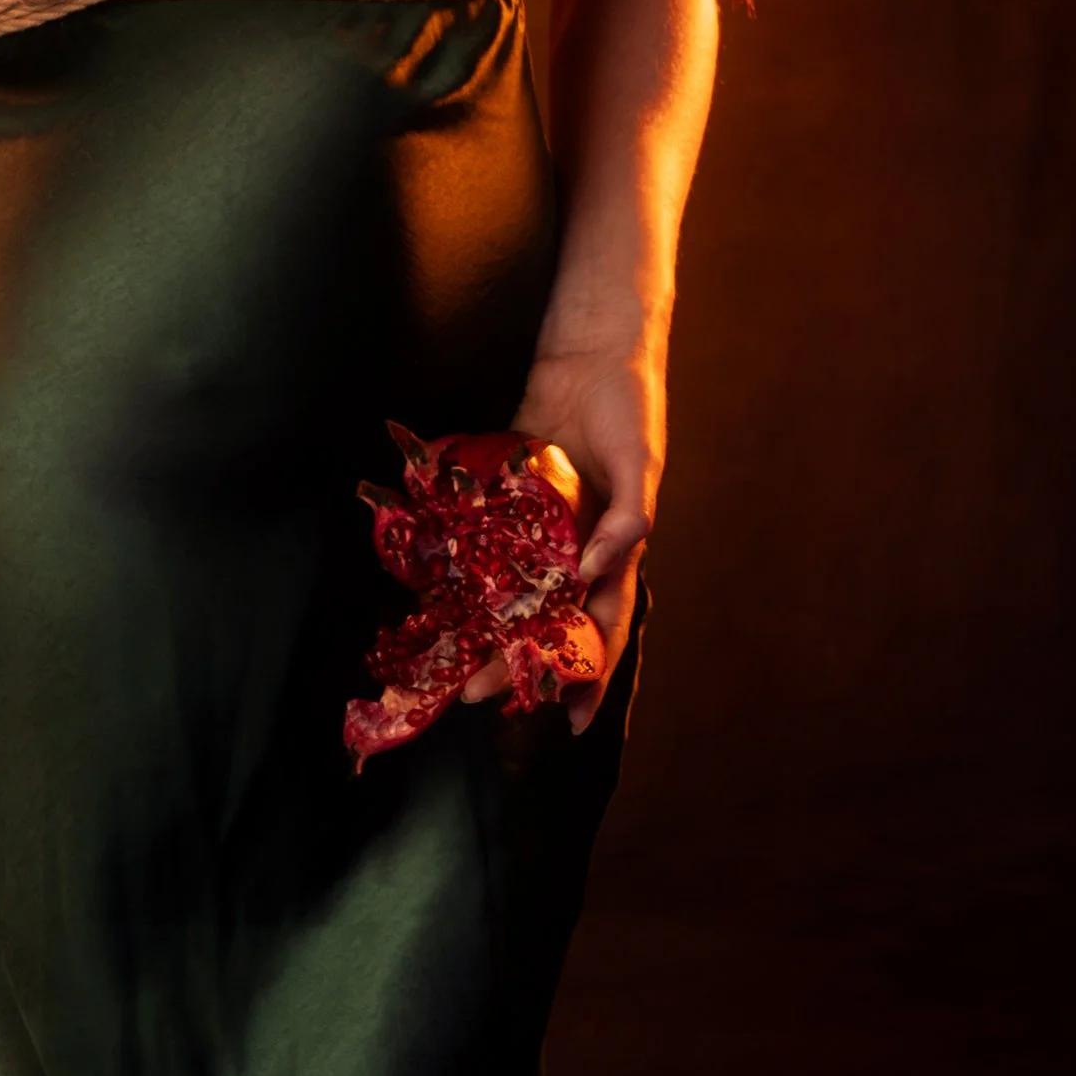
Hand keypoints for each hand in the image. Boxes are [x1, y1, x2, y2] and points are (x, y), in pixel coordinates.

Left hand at [461, 345, 661, 734]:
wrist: (594, 353)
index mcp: (618, 549)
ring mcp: (542, 524)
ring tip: (451, 660)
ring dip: (486, 626)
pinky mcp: (511, 497)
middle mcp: (578, 545)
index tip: (572, 723)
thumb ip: (627, 517)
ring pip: (512, 589)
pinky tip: (435, 591)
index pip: (607, 627)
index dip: (593, 676)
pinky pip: (488, 539)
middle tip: (478, 693)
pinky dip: (466, 565)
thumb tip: (593, 570)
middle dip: (518, 661)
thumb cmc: (630, 407)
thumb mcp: (639, 463)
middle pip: (547, 618)